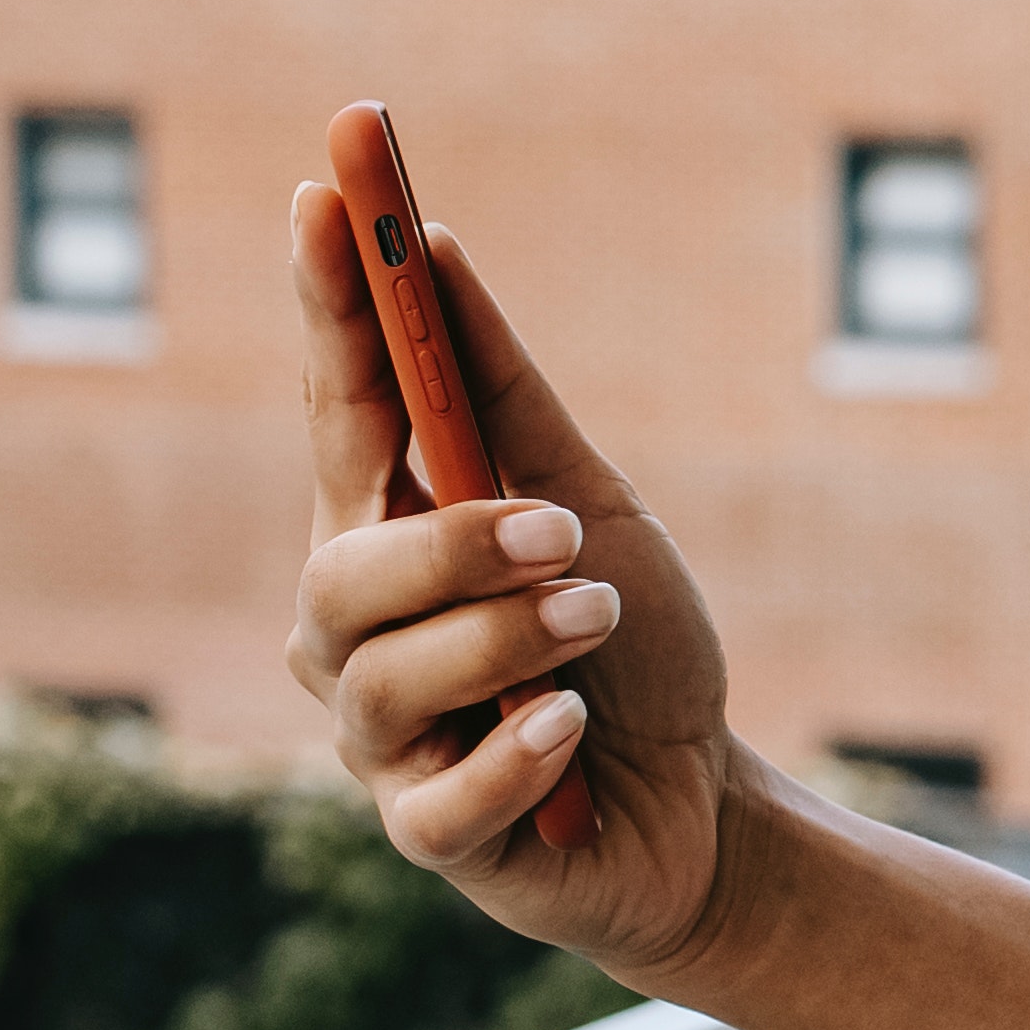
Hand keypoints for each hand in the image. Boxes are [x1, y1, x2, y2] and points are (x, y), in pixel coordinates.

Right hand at [284, 183, 737, 977]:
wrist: (702, 802)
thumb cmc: (631, 646)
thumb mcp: (595, 506)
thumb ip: (506, 397)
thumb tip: (434, 249)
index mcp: (389, 535)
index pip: (338, 407)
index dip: (327, 304)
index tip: (327, 192)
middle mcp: (356, 638)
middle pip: (342, 570)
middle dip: (456, 544)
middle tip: (567, 534)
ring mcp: (383, 742)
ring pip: (387, 680)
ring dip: (510, 641)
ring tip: (597, 619)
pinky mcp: (431, 837)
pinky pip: (440, 800)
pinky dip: (519, 753)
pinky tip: (571, 731)